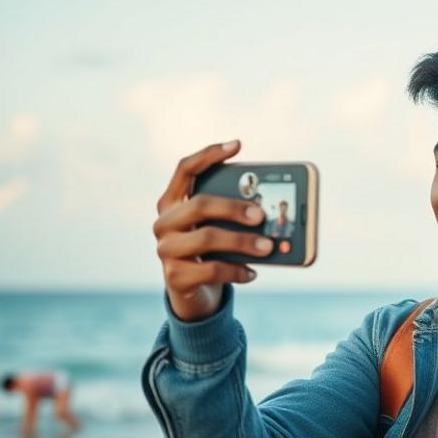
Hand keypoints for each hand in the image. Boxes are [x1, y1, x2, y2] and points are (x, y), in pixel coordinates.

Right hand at [153, 140, 272, 320]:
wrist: (192, 293)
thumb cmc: (212, 251)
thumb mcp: (219, 227)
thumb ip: (234, 214)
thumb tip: (273, 211)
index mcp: (173, 201)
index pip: (185, 169)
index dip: (209, 155)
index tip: (237, 145)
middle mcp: (164, 222)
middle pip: (199, 204)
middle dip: (234, 207)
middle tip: (262, 214)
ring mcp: (166, 250)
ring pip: (206, 238)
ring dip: (242, 242)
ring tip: (269, 246)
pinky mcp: (174, 278)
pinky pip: (210, 270)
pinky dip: (236, 271)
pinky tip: (253, 272)